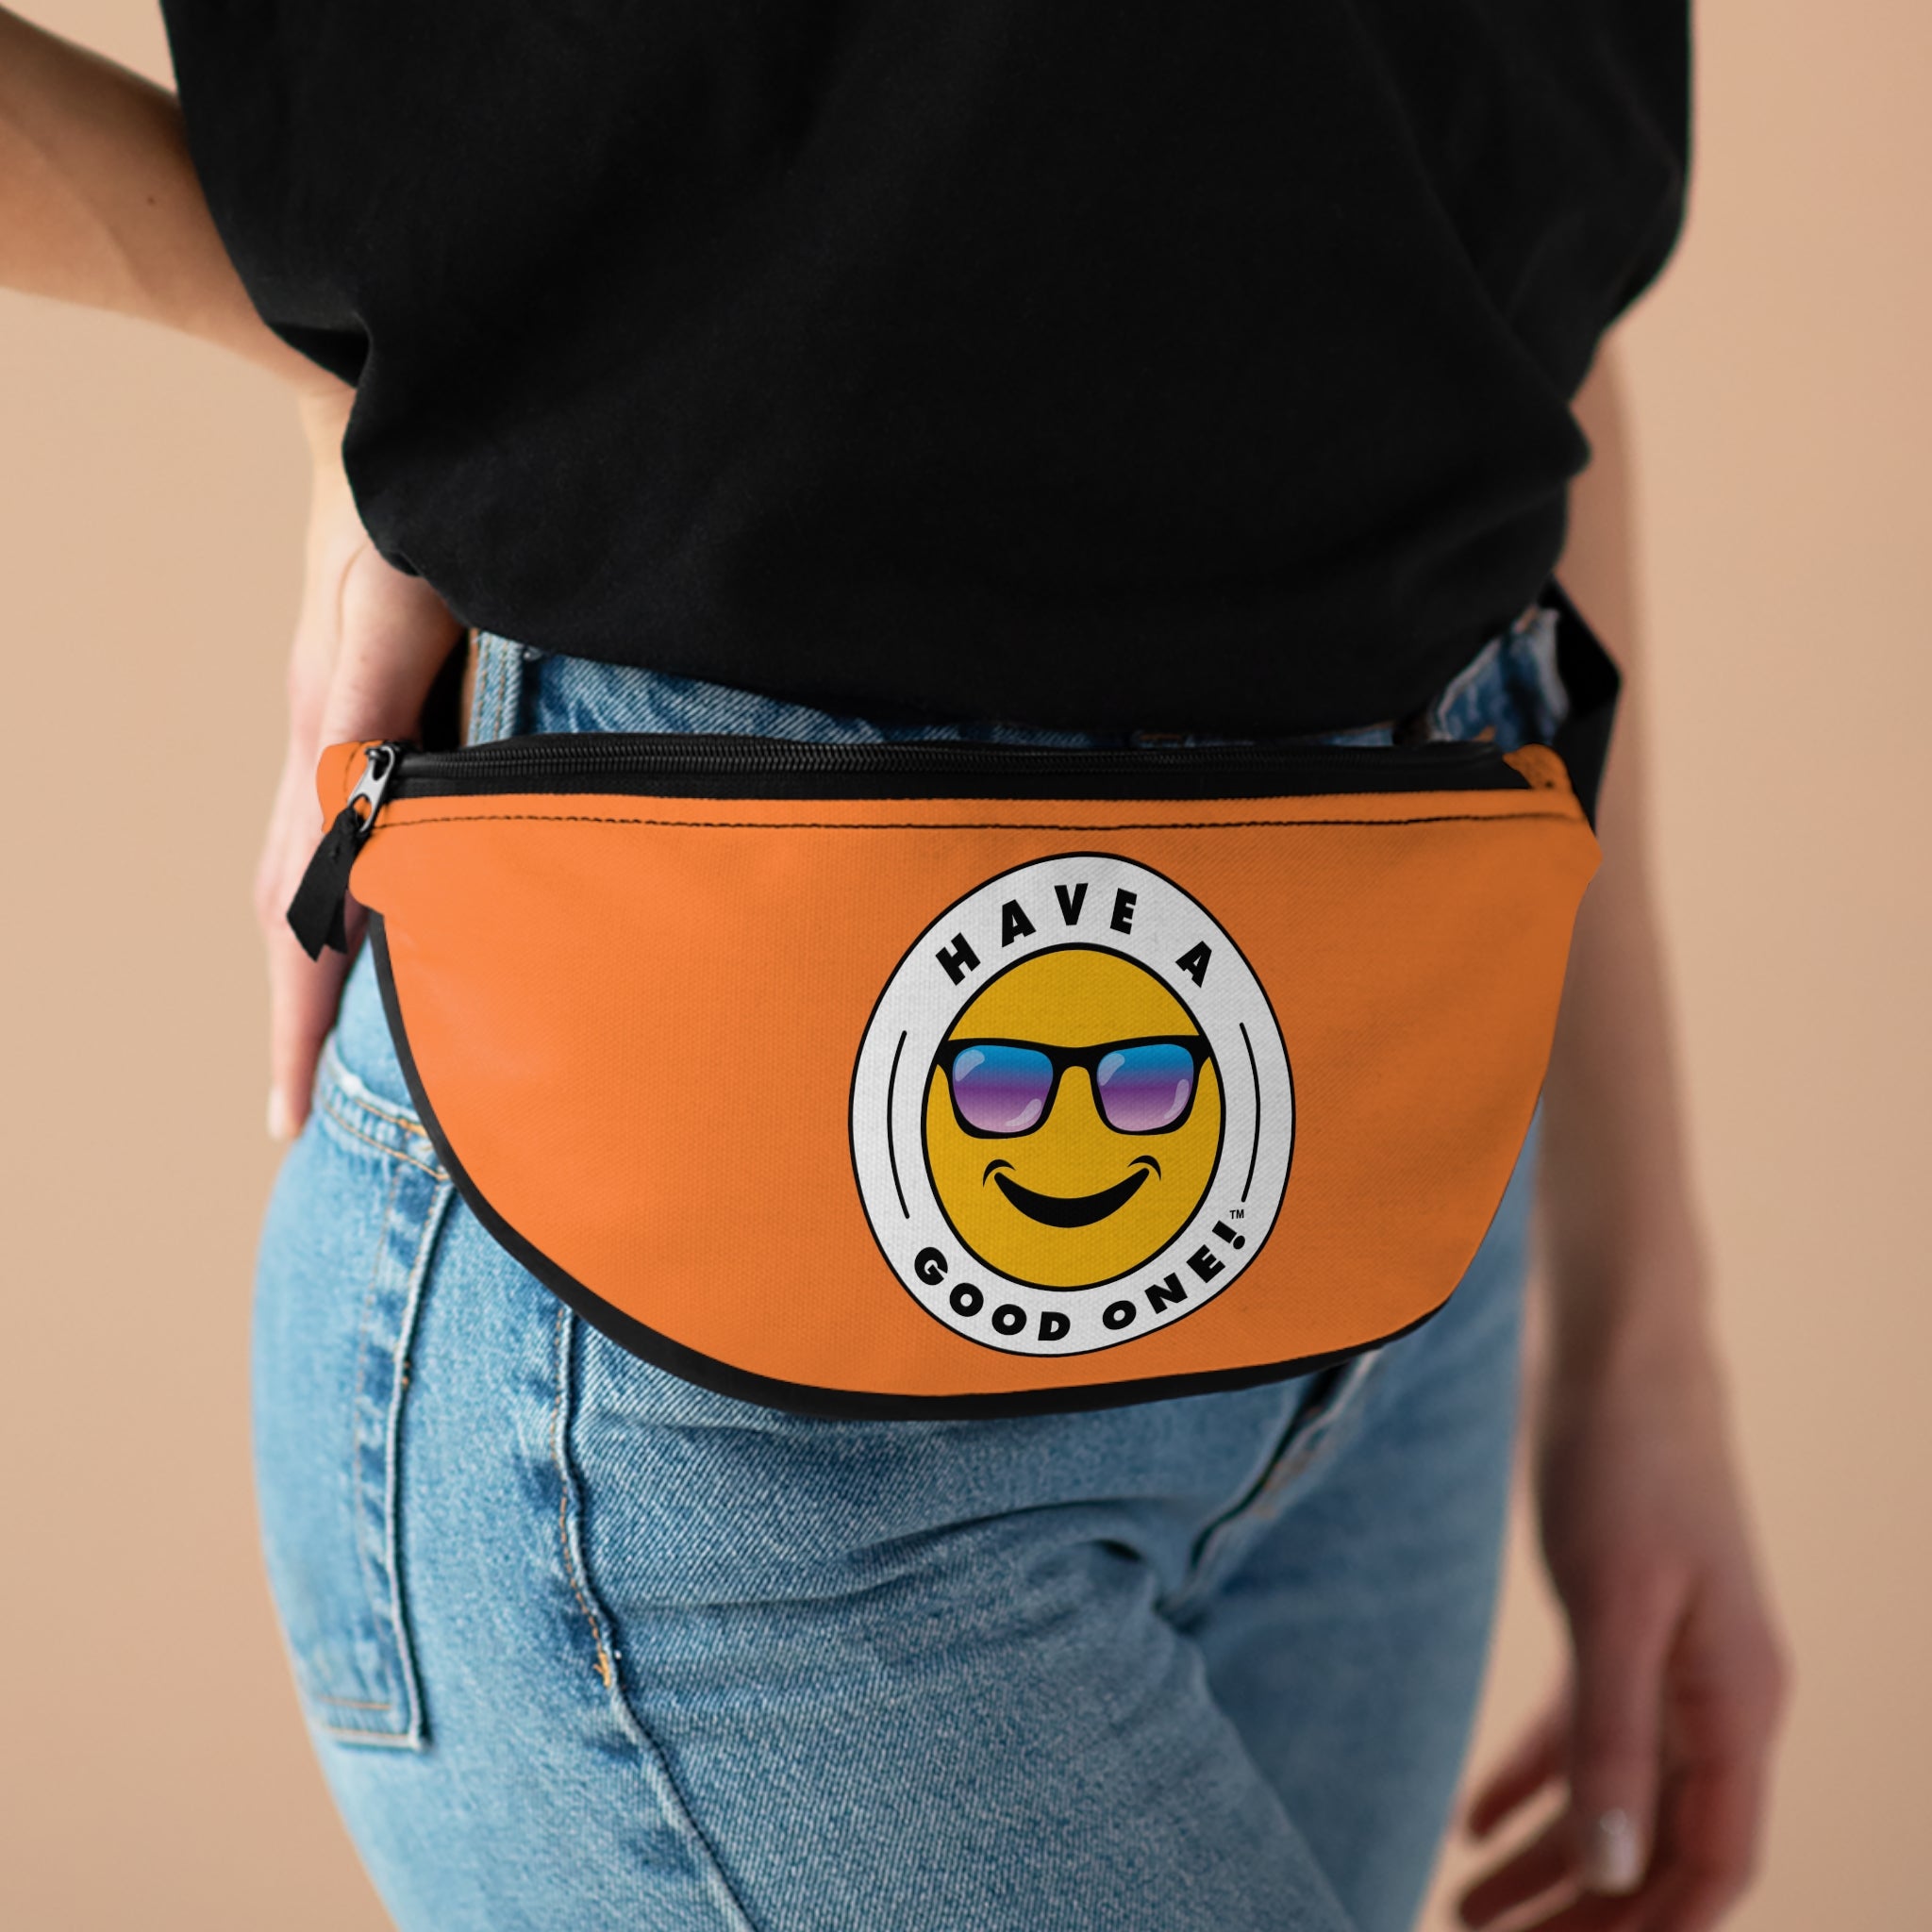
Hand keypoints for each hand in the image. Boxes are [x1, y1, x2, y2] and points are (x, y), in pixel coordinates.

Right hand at [256, 386, 462, 1138]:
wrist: (393, 414)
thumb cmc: (406, 494)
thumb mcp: (397, 582)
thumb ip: (376, 680)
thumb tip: (349, 797)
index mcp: (331, 742)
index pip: (299, 909)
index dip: (298, 1015)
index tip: (289, 1116)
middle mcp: (326, 750)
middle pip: (291, 913)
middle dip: (296, 1020)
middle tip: (301, 1123)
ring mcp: (343, 733)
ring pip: (311, 878)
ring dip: (317, 971)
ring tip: (331, 1059)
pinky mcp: (375, 713)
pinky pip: (349, 832)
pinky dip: (349, 902)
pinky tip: (382, 932)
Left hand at [1458, 1314, 1787, 1930]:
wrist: (1620, 1350)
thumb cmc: (1627, 1461)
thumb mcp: (1615, 1602)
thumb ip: (1615, 1734)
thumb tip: (1616, 1874)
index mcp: (1738, 1702)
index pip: (1712, 1863)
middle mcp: (1715, 1695)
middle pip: (1657, 1845)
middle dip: (1583, 1914)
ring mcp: (1671, 1659)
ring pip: (1616, 1795)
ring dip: (1547, 1862)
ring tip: (1461, 1910)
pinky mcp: (1621, 1622)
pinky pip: (1585, 1731)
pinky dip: (1534, 1781)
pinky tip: (1473, 1822)